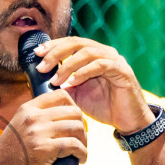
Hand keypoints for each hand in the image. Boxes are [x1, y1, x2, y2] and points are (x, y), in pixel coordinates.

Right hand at [0, 89, 87, 164]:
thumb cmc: (10, 154)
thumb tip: (58, 117)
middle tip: (80, 138)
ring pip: (76, 127)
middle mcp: (33, 117)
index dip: (73, 106)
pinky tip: (81, 159)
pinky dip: (82, 153)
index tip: (74, 120)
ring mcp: (38, 132)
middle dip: (82, 126)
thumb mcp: (19, 127)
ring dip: (84, 140)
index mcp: (27, 108)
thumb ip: (34, 119)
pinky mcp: (44, 149)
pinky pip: (74, 145)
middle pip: (73, 112)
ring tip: (80, 150)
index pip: (60, 95)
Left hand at [32, 36, 155, 135]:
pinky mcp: (122, 70)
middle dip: (56, 53)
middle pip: (77, 43)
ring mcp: (115, 60)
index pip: (70, 43)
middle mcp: (104, 52)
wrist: (127, 121)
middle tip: (42, 67)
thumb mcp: (77, 94)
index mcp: (94, 54)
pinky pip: (100, 65)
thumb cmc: (104, 106)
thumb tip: (43, 78)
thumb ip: (63, 83)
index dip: (53, 46)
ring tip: (55, 79)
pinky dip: (83, 73)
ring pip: (87, 52)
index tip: (37, 54)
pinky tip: (72, 82)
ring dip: (68, 65)